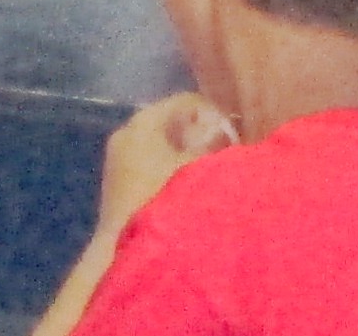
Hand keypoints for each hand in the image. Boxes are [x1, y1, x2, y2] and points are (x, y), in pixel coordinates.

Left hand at [95, 92, 236, 240]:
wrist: (121, 256)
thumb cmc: (163, 202)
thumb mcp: (197, 169)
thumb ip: (213, 142)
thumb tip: (222, 127)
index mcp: (143, 121)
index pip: (186, 101)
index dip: (215, 115)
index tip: (237, 138)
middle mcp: (127, 132)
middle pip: (173, 122)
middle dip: (202, 136)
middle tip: (228, 156)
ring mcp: (120, 159)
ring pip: (164, 145)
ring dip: (188, 156)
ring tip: (212, 175)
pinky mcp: (120, 185)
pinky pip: (153, 164)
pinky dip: (173, 171)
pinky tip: (191, 190)